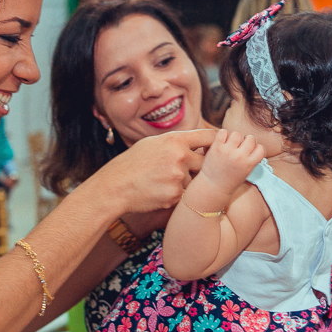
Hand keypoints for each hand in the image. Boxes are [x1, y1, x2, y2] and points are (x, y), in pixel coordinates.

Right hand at [91, 128, 214, 213]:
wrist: (116, 186)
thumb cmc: (133, 163)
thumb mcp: (153, 143)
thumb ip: (177, 142)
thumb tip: (198, 142)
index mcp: (175, 140)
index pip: (208, 136)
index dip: (216, 142)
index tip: (216, 148)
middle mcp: (180, 156)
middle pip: (207, 162)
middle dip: (201, 168)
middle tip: (188, 171)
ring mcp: (178, 177)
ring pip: (195, 181)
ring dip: (186, 184)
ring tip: (165, 182)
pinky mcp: (175, 195)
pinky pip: (185, 195)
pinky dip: (177, 195)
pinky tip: (160, 191)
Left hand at [198, 129, 264, 196]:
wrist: (212, 186)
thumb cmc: (230, 180)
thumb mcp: (245, 172)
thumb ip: (251, 159)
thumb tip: (253, 144)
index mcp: (249, 164)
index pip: (261, 148)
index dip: (256, 148)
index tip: (250, 151)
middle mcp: (240, 156)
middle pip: (251, 138)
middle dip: (246, 141)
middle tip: (239, 147)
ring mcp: (228, 151)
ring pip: (237, 134)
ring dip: (234, 138)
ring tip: (230, 144)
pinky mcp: (217, 147)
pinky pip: (223, 132)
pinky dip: (223, 134)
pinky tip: (222, 142)